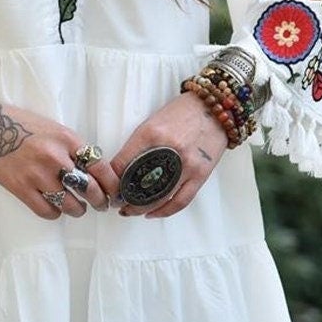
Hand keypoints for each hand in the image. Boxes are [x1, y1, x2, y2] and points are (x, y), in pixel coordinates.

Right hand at [0, 78, 114, 219]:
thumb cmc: (22, 124)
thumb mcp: (55, 129)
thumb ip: (73, 148)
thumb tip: (94, 171)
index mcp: (67, 139)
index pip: (101, 167)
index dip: (112, 184)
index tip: (115, 192)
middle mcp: (56, 157)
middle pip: (89, 189)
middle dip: (100, 201)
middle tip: (101, 205)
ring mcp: (38, 175)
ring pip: (70, 204)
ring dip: (78, 210)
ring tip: (77, 208)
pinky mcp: (21, 188)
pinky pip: (47, 211)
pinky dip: (55, 213)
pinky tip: (55, 208)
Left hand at [110, 92, 228, 217]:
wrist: (214, 107)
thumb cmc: (180, 114)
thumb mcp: (152, 123)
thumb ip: (137, 146)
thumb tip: (121, 170)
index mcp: (150, 134)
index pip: (122, 164)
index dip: (111, 181)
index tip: (107, 188)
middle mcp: (168, 150)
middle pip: (139, 185)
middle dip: (124, 200)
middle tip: (118, 204)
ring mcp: (186, 164)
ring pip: (158, 198)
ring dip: (141, 209)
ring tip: (131, 211)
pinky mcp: (200, 174)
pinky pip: (180, 200)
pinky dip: (164, 211)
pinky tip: (153, 213)